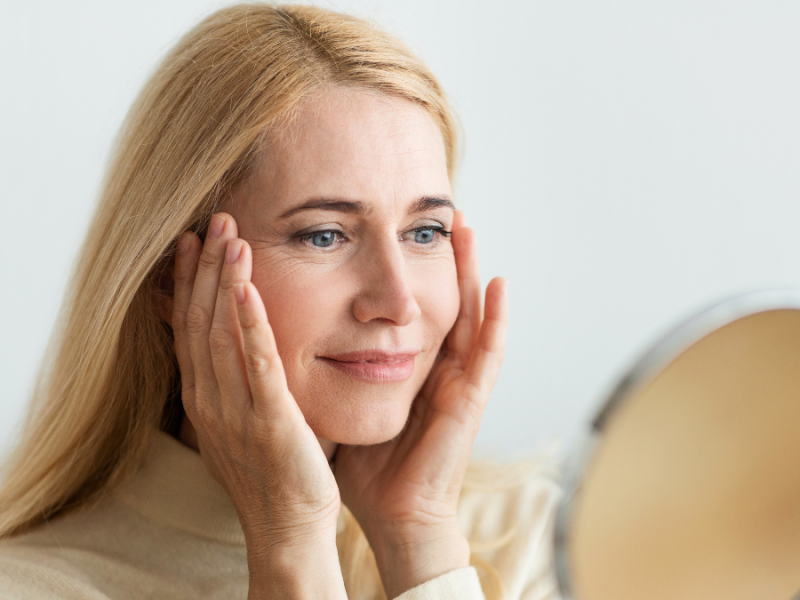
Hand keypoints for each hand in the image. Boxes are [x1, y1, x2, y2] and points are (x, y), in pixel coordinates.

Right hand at [171, 213, 345, 598]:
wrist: (288, 524)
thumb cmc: (274, 468)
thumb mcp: (242, 416)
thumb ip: (235, 377)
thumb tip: (234, 337)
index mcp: (205, 396)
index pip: (190, 326)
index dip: (190, 280)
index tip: (195, 239)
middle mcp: (210, 399)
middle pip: (199, 320)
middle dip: (205, 268)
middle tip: (214, 219)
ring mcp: (236, 410)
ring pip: (221, 334)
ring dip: (223, 282)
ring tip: (230, 236)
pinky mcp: (269, 421)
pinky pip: (257, 365)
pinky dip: (250, 325)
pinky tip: (248, 289)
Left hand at [334, 210, 508, 597]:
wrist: (391, 515)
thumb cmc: (366, 466)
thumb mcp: (342, 406)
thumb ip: (324, 373)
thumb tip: (283, 338)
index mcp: (408, 368)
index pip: (411, 307)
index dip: (406, 268)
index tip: (392, 228)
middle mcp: (437, 368)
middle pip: (443, 299)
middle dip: (441, 256)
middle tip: (437, 212)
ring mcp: (457, 383)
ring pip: (470, 315)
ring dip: (470, 271)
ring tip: (466, 228)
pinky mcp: (469, 402)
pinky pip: (489, 355)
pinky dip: (496, 319)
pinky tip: (498, 285)